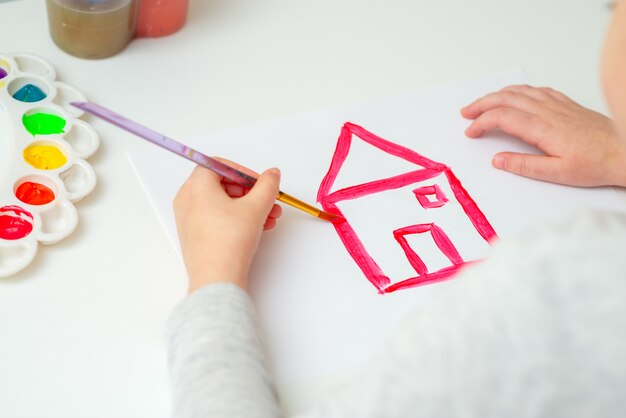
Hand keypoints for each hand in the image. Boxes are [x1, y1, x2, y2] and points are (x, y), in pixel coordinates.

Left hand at [173, 160, 281, 292]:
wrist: (217, 278)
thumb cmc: (229, 242)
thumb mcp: (256, 207)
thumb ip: (267, 185)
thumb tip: (272, 175)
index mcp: (197, 185)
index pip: (220, 166)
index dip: (244, 172)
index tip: (260, 183)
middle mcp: (187, 199)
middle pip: (222, 184)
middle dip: (250, 192)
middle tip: (268, 200)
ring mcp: (188, 218)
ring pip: (221, 203)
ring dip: (247, 207)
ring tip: (268, 217)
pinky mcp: (193, 234)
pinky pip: (216, 217)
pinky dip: (235, 218)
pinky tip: (257, 228)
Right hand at [461, 85, 625, 186]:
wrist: (624, 151)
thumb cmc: (595, 164)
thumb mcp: (557, 173)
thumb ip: (524, 165)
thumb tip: (498, 160)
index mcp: (542, 128)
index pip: (501, 118)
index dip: (481, 123)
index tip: (471, 132)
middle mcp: (547, 111)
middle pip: (506, 98)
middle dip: (481, 104)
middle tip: (466, 113)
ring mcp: (557, 105)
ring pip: (520, 91)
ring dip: (496, 95)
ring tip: (482, 103)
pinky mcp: (566, 104)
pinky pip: (537, 89)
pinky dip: (519, 90)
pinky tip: (515, 95)